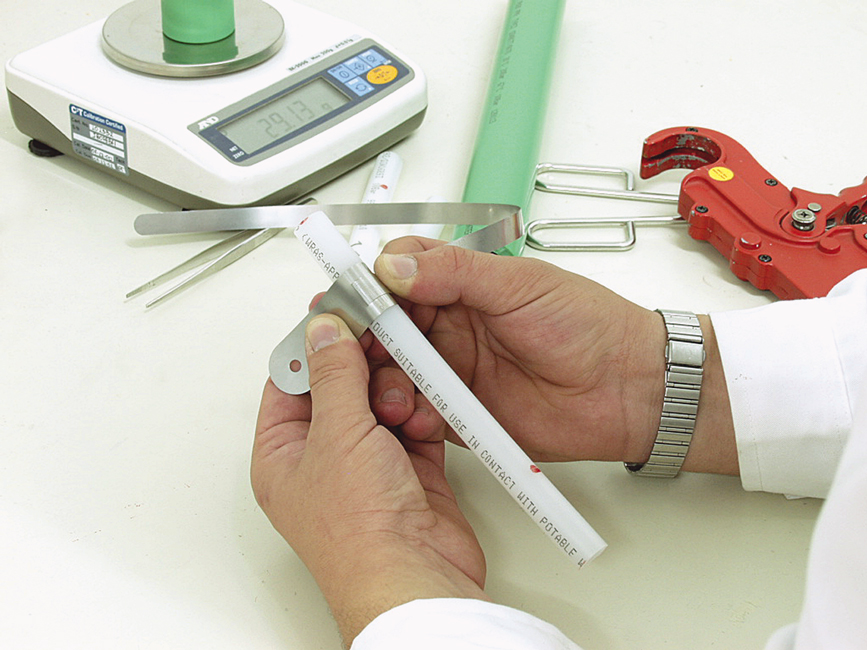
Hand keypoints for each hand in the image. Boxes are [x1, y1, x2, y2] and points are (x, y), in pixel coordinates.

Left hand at [251, 314, 487, 644]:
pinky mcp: (408, 471)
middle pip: (341, 385)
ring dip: (396, 392)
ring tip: (400, 403)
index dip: (313, 343)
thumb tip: (324, 330)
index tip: (337, 311)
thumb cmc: (358, 533)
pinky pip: (414, 422)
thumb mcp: (337, 434)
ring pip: (381, 400)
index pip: (290, 379)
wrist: (414, 577)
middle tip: (383, 339)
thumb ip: (334, 374)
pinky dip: (422, 414)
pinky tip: (423, 415)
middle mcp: (322, 458)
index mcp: (282, 452)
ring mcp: (367, 464)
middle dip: (364, 366)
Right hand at [371, 239, 736, 473]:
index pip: (396, 273)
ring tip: (388, 387)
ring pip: (392, 369)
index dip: (368, 285)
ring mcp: (452, 368)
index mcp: (461, 283)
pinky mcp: (459, 411)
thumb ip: (455, 273)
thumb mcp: (520, 285)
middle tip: (351, 349)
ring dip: (380, 378)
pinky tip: (410, 414)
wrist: (628, 389)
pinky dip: (405, 414)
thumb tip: (394, 265)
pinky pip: (416, 411)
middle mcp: (449, 324)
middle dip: (363, 337)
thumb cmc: (588, 325)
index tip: (351, 298)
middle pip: (385, 324)